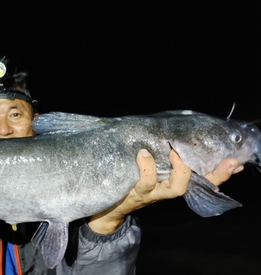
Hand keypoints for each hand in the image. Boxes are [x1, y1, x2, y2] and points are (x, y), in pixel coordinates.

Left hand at [87, 149, 242, 233]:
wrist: (108, 207)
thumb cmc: (130, 182)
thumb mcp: (148, 169)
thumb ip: (161, 157)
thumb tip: (171, 136)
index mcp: (174, 183)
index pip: (205, 181)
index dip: (221, 173)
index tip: (235, 162)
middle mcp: (167, 190)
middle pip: (198, 186)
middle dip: (213, 175)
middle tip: (222, 160)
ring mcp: (153, 193)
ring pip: (175, 188)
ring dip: (179, 170)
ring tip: (175, 151)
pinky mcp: (136, 193)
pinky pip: (145, 182)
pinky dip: (146, 168)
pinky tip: (143, 153)